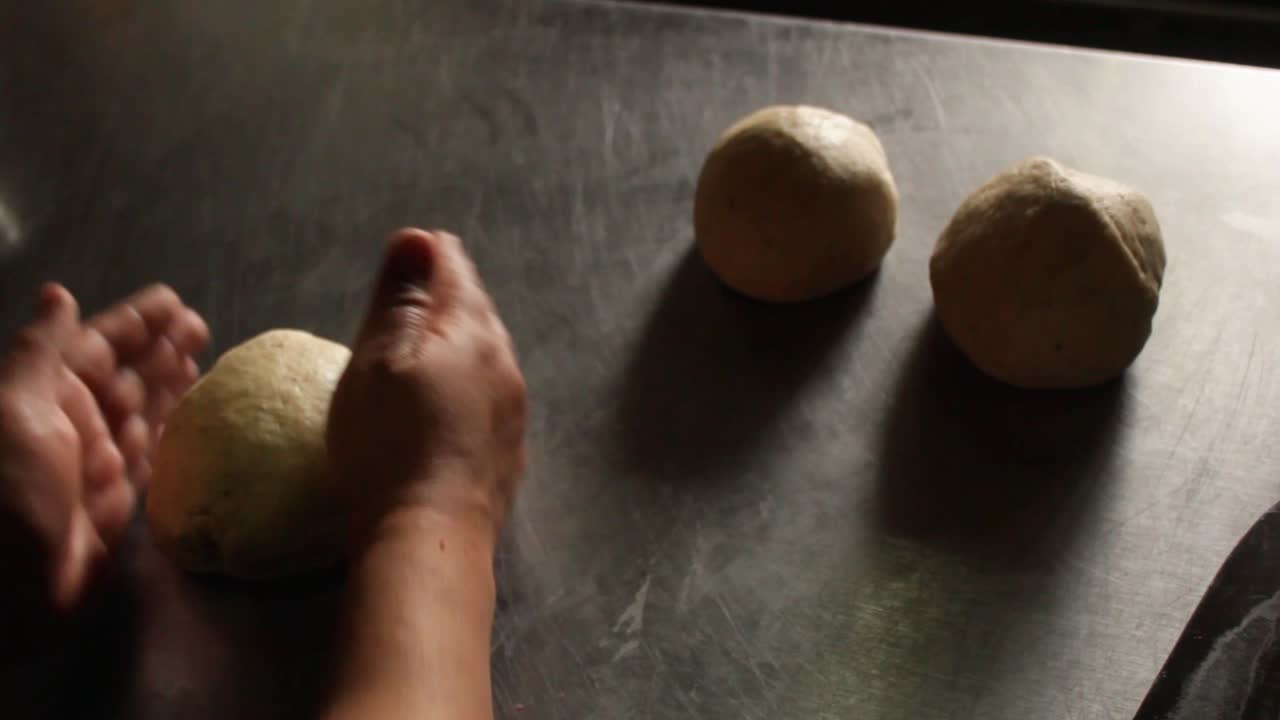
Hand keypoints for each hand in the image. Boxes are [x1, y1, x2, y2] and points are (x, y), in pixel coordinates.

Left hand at [0, 283, 207, 611]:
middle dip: (160, 350)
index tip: (173, 302)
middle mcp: (69, 427)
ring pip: (141, 415)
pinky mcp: (113, 506)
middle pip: (123, 377)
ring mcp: (93, 467)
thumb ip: (40, 352)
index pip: (95, 346)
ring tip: (204, 362)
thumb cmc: (3, 493)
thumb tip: (59, 295)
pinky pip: (150, 461)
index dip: (134, 323)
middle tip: (201, 328)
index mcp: (43, 396)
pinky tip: (195, 422)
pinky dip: (172, 437)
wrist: (2, 592)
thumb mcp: (12, 410)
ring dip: (171, 386)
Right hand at [327, 228, 525, 534]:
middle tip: (411, 300)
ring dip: (459, 344)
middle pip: (476, 310)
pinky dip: (467, 386)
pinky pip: (490, 396)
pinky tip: (448, 406)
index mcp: (471, 329)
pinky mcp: (511, 450)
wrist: (430, 535)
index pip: (454, 268)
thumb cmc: (389, 442)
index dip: (425, 257)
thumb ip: (398, 298)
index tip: (405, 258)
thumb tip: (417, 239)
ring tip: (425, 351)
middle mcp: (505, 361)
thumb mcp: (376, 360)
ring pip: (488, 354)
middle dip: (446, 298)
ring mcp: (514, 408)